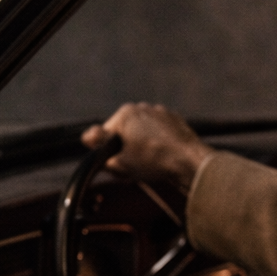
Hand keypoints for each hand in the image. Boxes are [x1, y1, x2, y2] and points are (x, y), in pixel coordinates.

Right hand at [81, 102, 211, 193]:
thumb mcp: (119, 161)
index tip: (116, 165)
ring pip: (143, 133)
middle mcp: (142, 108)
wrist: (189, 162)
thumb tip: (87, 137)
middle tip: (134, 167)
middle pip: (125, 133)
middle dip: (126, 149)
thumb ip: (99, 148)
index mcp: (125, 114)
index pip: (106, 135)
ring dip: (142, 147)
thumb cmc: (154, 161)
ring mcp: (161, 113)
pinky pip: (159, 135)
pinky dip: (158, 145)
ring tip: (150, 165)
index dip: (107, 153)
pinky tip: (162, 160)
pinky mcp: (175, 122)